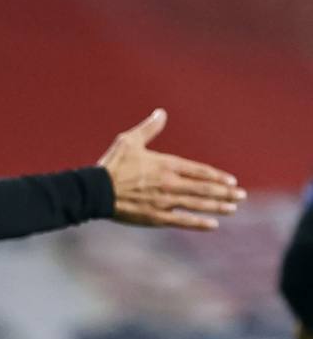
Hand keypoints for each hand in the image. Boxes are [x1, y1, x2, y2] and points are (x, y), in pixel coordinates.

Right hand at [100, 108, 244, 230]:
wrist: (97, 190)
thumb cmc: (113, 164)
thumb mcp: (129, 140)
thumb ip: (149, 128)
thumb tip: (161, 112)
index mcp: (166, 165)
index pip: (200, 171)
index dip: (217, 177)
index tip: (232, 181)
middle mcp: (171, 184)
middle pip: (205, 189)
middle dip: (225, 193)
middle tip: (241, 196)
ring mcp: (165, 202)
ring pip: (198, 205)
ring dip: (218, 207)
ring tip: (233, 209)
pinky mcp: (156, 217)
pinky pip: (183, 221)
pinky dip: (199, 223)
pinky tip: (212, 225)